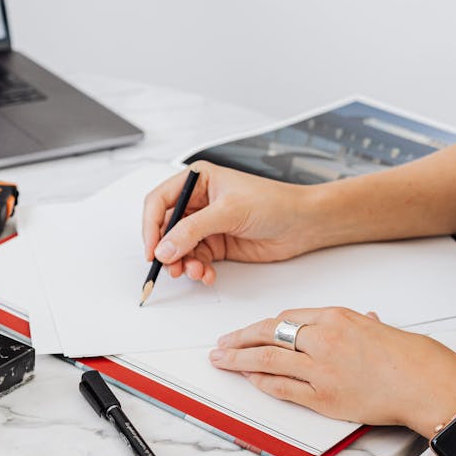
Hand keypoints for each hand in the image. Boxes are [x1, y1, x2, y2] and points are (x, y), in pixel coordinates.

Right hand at [141, 162, 320, 283]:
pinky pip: (196, 260)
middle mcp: (198, 202)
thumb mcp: (228, 211)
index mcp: (196, 180)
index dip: (151, 226)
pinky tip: (207, 274)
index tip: (152, 249)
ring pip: (179, 248)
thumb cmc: (274, 203)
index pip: (159, 202)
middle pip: (165, 228)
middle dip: (166, 250)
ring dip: (182, 263)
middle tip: (170, 267)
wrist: (304, 224)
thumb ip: (192, 230)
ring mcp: (206, 225)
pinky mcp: (216, 244)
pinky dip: (198, 270)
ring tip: (194, 272)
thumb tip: (163, 248)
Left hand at [209, 307, 455, 435]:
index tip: (251, 331)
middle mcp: (324, 339)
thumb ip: (353, 325)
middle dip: (239, 339)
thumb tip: (342, 324)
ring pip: (267, 361)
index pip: (287, 317)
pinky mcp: (324, 397)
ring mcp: (321, 369)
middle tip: (221, 343)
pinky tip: (249, 379)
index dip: (263, 326)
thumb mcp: (377, 328)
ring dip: (239, 360)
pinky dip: (262, 383)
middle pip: (268, 334)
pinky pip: (282, 388)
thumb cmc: (412, 357)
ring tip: (221, 360)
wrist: (428, 384)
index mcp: (336, 317)